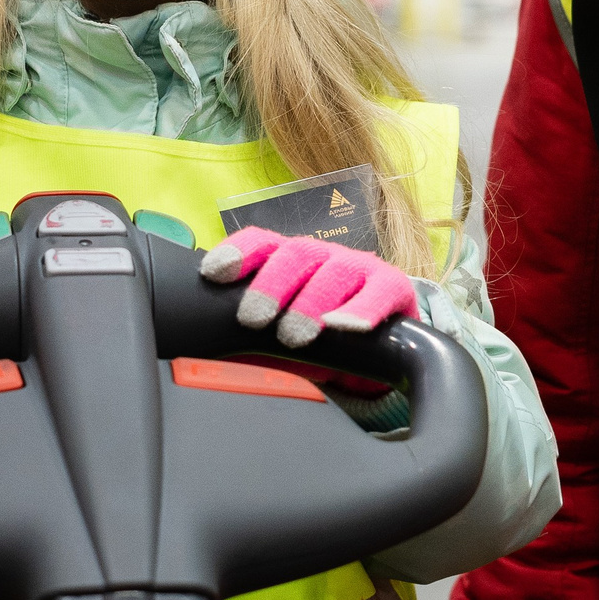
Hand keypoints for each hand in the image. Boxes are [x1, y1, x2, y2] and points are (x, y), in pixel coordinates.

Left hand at [199, 227, 418, 348]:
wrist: (382, 350)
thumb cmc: (320, 340)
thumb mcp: (278, 336)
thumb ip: (247, 339)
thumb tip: (206, 357)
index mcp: (291, 262)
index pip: (262, 242)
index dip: (238, 253)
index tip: (214, 274)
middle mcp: (324, 257)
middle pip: (296, 254)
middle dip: (270, 285)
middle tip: (253, 319)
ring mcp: (359, 268)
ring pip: (334, 272)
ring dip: (311, 302)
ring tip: (294, 334)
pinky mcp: (393, 288)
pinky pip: (378, 293)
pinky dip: (361, 310)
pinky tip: (344, 326)